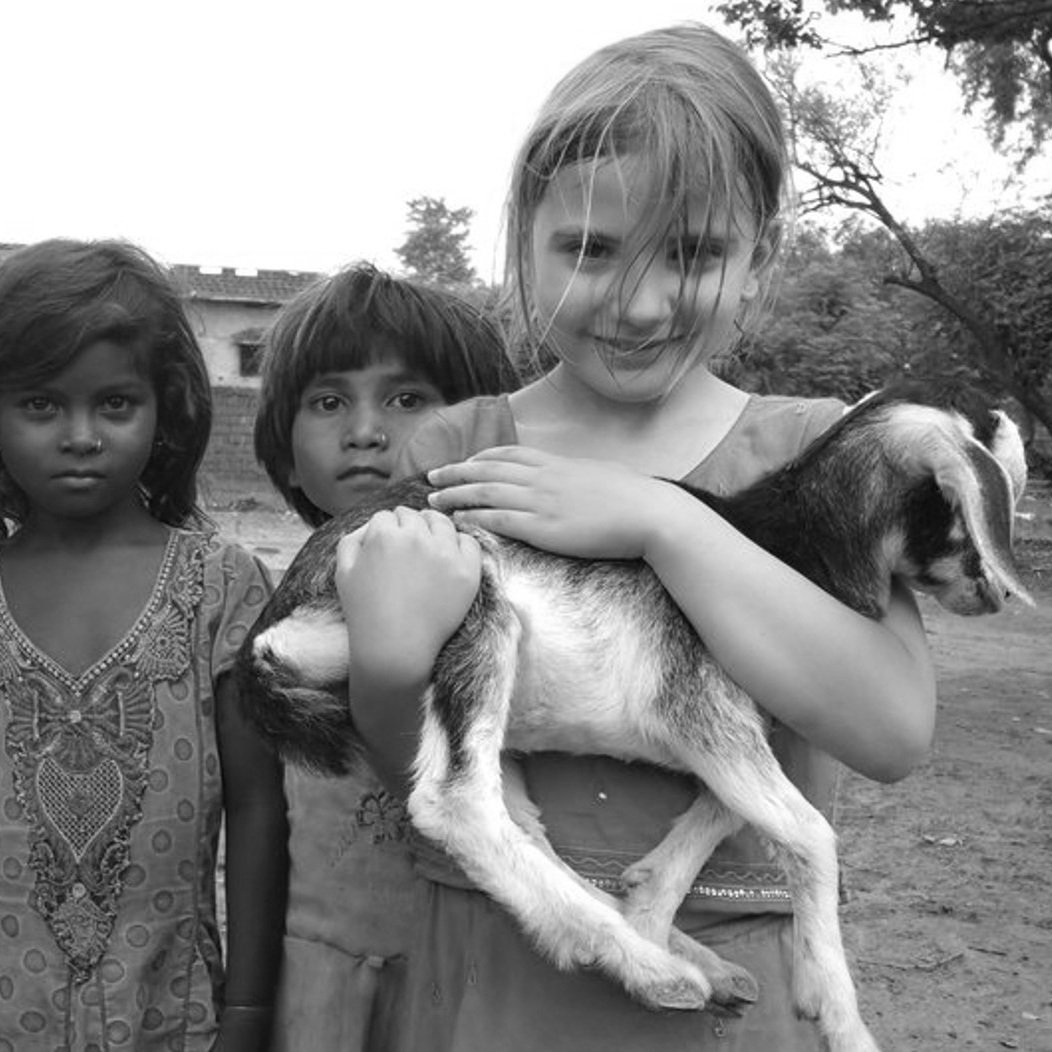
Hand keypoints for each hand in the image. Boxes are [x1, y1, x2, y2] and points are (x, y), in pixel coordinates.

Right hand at [336, 506, 481, 690]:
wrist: (395, 648)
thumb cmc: (366, 613)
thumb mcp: (343, 572)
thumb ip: (352, 539)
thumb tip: (372, 524)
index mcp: (384, 535)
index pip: (386, 516)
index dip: (385, 531)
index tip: (387, 547)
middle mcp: (416, 538)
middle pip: (414, 515)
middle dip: (407, 528)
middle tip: (406, 549)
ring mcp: (444, 553)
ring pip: (441, 522)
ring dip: (433, 529)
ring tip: (428, 548)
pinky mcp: (467, 570)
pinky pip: (469, 541)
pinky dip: (459, 544)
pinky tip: (449, 556)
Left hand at [426, 446, 682, 559]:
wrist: (648, 513)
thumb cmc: (634, 496)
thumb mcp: (600, 474)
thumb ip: (577, 475)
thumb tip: (573, 477)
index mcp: (557, 463)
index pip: (509, 454)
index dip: (480, 458)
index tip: (463, 463)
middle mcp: (543, 478)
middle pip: (486, 470)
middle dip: (455, 473)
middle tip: (430, 478)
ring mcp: (541, 502)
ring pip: (485, 492)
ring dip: (455, 495)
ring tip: (432, 501)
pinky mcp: (543, 528)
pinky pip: (498, 520)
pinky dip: (474, 517)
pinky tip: (457, 520)